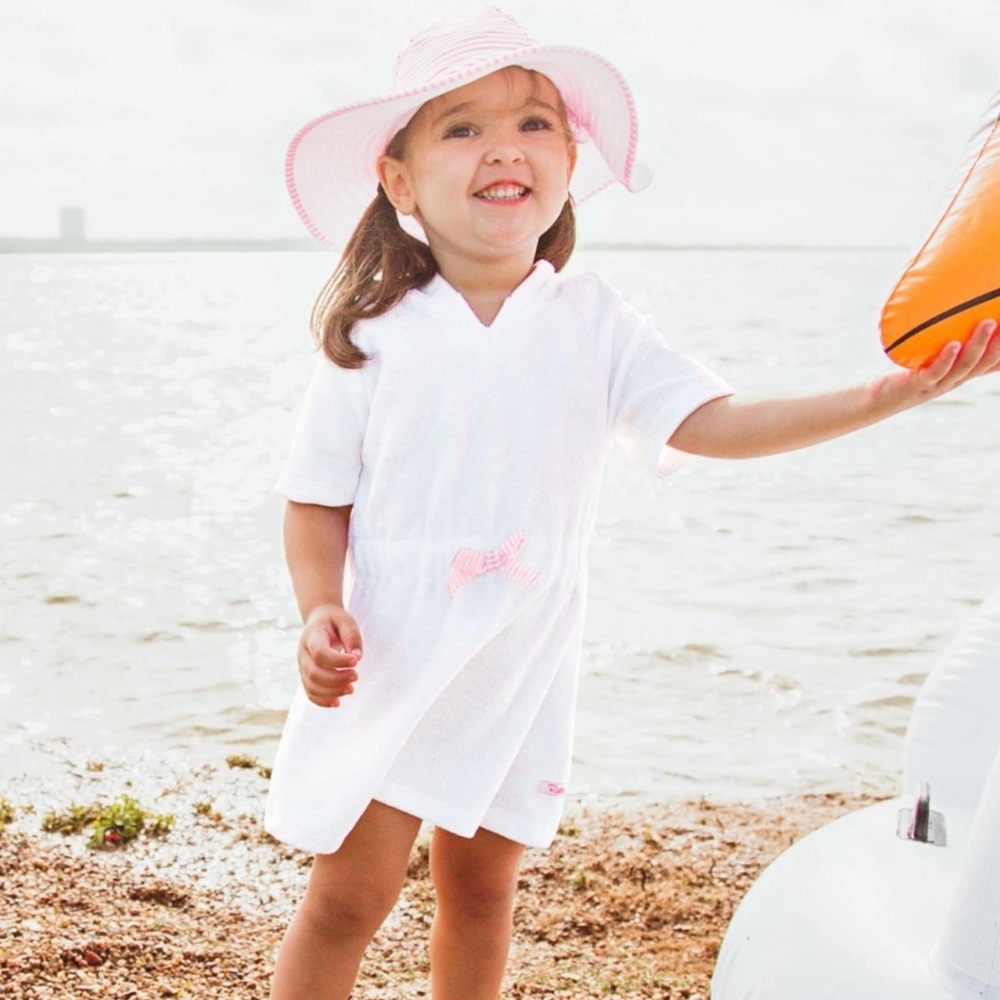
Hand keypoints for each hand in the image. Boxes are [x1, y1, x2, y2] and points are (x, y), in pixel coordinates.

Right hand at [297, 605, 362, 707]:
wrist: (319, 621)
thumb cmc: (335, 622)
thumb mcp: (346, 621)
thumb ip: (352, 637)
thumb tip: (357, 657)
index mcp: (312, 636)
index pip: (320, 652)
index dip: (337, 660)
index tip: (356, 661)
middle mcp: (303, 653)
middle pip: (314, 672)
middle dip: (336, 679)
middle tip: (356, 676)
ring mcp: (302, 666)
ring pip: (311, 686)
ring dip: (331, 692)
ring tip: (351, 689)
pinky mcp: (306, 676)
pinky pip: (310, 693)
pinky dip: (322, 701)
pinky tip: (338, 702)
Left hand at [872, 319, 999, 408]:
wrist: (880, 395)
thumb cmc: (911, 366)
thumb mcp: (935, 348)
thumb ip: (949, 330)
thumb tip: (955, 290)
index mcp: (966, 369)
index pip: (995, 361)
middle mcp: (958, 377)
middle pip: (988, 360)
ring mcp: (940, 382)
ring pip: (966, 365)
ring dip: (979, 344)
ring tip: (986, 322)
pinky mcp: (919, 384)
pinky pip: (936, 372)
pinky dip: (946, 358)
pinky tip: (952, 345)